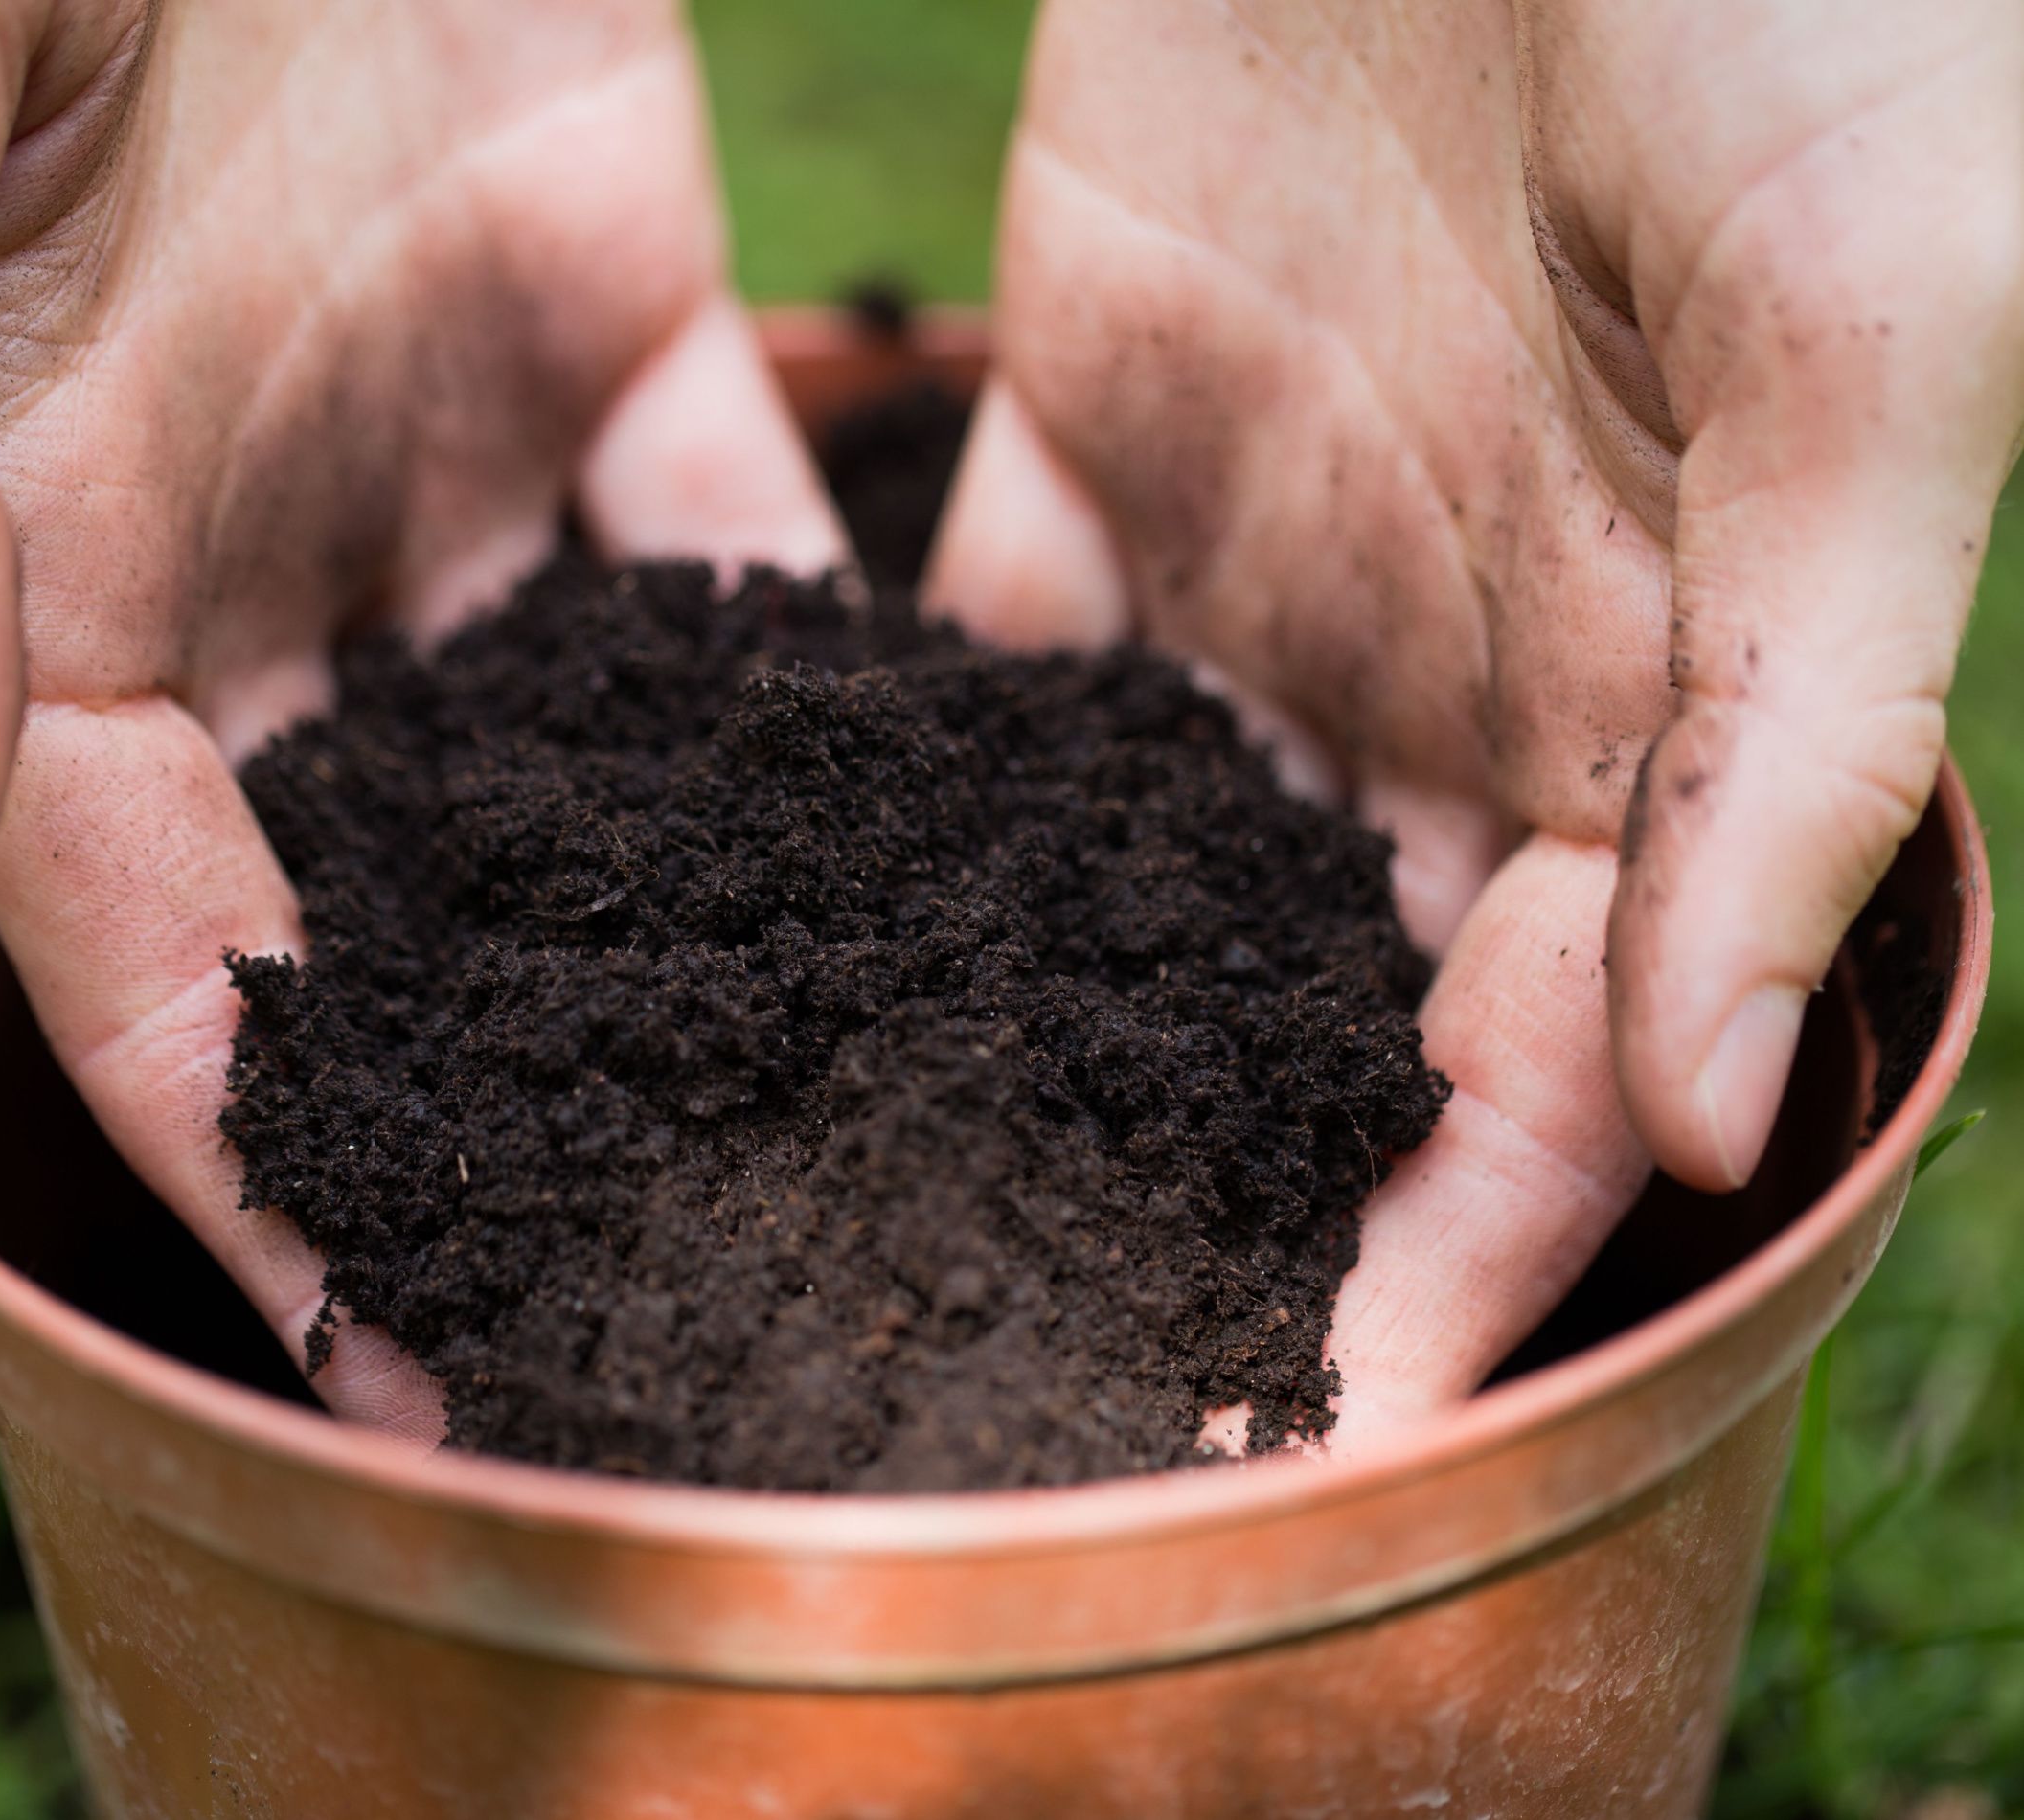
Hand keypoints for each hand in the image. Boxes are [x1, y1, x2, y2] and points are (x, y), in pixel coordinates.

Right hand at [0, 0, 841, 1432]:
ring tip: (854, 1139)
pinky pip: (727, 533)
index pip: (158, 940)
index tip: (407, 1369)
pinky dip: (819, 676)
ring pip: (584, 753)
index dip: (270, 1161)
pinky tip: (946, 829)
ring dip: (698, 937)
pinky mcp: (605, 304)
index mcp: (44, 561)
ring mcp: (433, 436)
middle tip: (681, 1325)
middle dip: (519, 1118)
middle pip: (398, 904)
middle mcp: (250, 545)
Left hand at [933, 0, 2023, 1446]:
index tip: (1296, 1424)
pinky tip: (752, 924)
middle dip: (1187, 1191)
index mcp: (1637, 695)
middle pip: (1299, 1013)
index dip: (1443, 1248)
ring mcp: (1251, 570)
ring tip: (840, 1205)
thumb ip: (1791, 726)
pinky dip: (881, 793)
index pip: (1542, 1055)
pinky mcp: (1087, 438)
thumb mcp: (1864, 334)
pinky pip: (964, 668)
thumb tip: (1701, 1112)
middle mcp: (1431, 680)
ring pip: (1111, 874)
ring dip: (998, 1034)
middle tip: (1013, 1370)